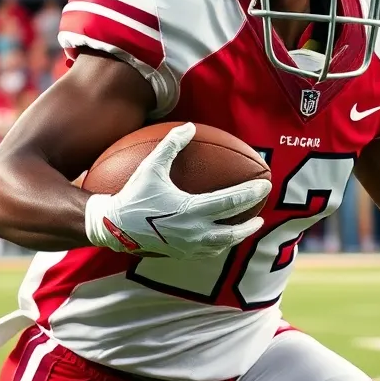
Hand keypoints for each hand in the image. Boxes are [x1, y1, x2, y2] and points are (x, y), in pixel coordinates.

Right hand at [83, 123, 271, 260]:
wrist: (114, 227)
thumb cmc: (134, 195)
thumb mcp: (151, 167)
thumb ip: (171, 145)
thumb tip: (189, 127)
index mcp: (192, 210)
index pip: (231, 202)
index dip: (251, 193)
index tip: (265, 185)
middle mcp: (194, 232)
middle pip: (233, 231)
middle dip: (251, 222)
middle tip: (262, 213)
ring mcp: (188, 246)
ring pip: (222, 245)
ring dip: (238, 236)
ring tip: (247, 227)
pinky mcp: (181, 254)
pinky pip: (208, 252)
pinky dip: (220, 244)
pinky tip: (221, 237)